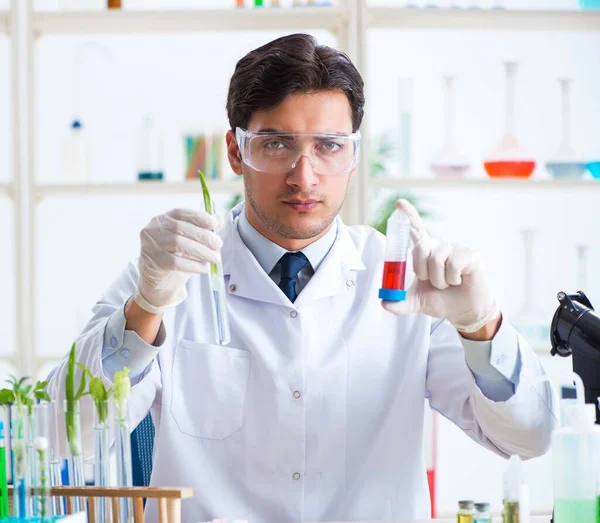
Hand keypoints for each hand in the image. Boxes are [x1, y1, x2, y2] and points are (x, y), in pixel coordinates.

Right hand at [134, 209, 222, 313]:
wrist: (161, 282)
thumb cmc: (177, 257)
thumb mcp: (191, 242)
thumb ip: (204, 229)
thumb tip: (220, 220)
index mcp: (163, 220)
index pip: (180, 213)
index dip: (198, 216)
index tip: (214, 224)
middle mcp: (153, 229)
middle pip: (180, 228)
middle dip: (203, 236)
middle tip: (219, 244)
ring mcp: (150, 245)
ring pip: (178, 243)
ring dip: (201, 251)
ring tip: (215, 258)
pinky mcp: (152, 262)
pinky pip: (175, 262)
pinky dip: (193, 265)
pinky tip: (205, 269)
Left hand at [382, 199, 499, 333]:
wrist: (463, 311)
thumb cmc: (440, 300)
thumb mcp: (416, 302)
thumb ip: (399, 303)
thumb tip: (384, 303)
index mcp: (424, 251)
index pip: (415, 230)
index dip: (408, 215)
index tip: (399, 203)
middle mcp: (438, 245)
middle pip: (420, 248)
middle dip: (423, 272)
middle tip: (433, 282)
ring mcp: (455, 248)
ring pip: (437, 259)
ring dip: (439, 280)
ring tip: (448, 283)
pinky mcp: (471, 254)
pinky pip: (454, 265)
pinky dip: (453, 279)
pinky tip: (460, 280)